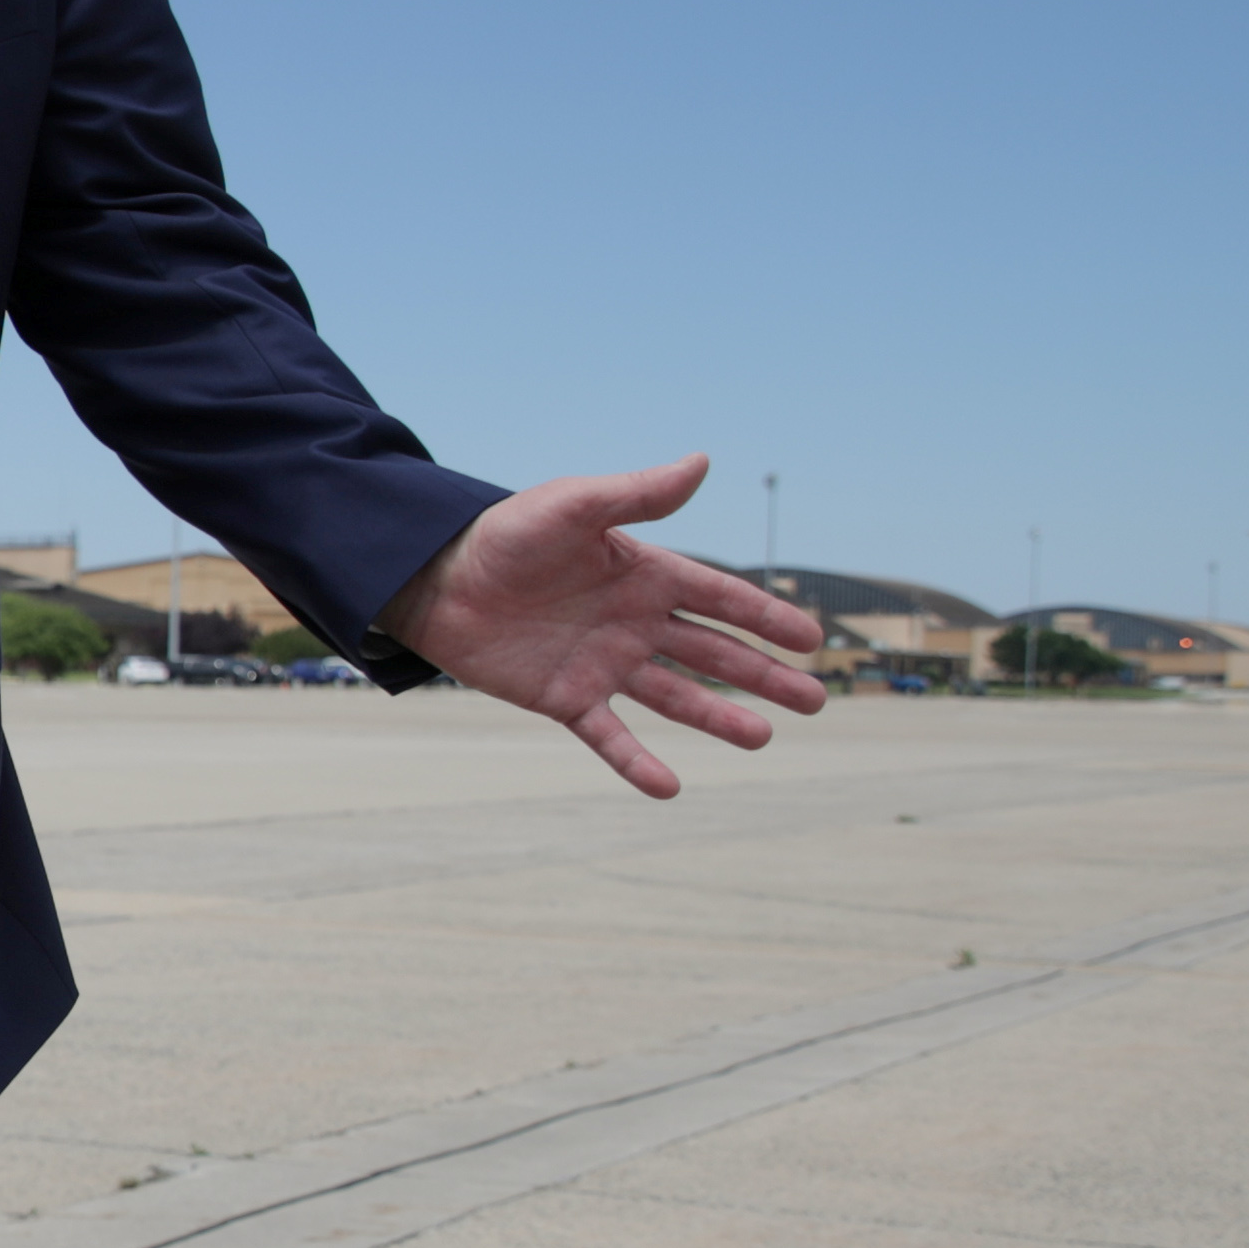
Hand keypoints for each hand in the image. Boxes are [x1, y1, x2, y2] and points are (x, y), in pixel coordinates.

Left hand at [380, 454, 826, 798]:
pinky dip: (637, 761)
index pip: (720, 599)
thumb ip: (636, 494)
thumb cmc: (504, 534)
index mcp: (644, 574)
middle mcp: (633, 622)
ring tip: (763, 738)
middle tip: (813, 700)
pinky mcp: (565, 698)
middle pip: (713, 652)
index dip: (766, 617)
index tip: (812, 639)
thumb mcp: (573, 505)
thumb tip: (702, 461)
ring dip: (719, 717)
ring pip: (675, 696)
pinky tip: (670, 786)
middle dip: (763, 676)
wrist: (434, 578)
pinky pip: (609, 735)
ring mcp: (603, 663)